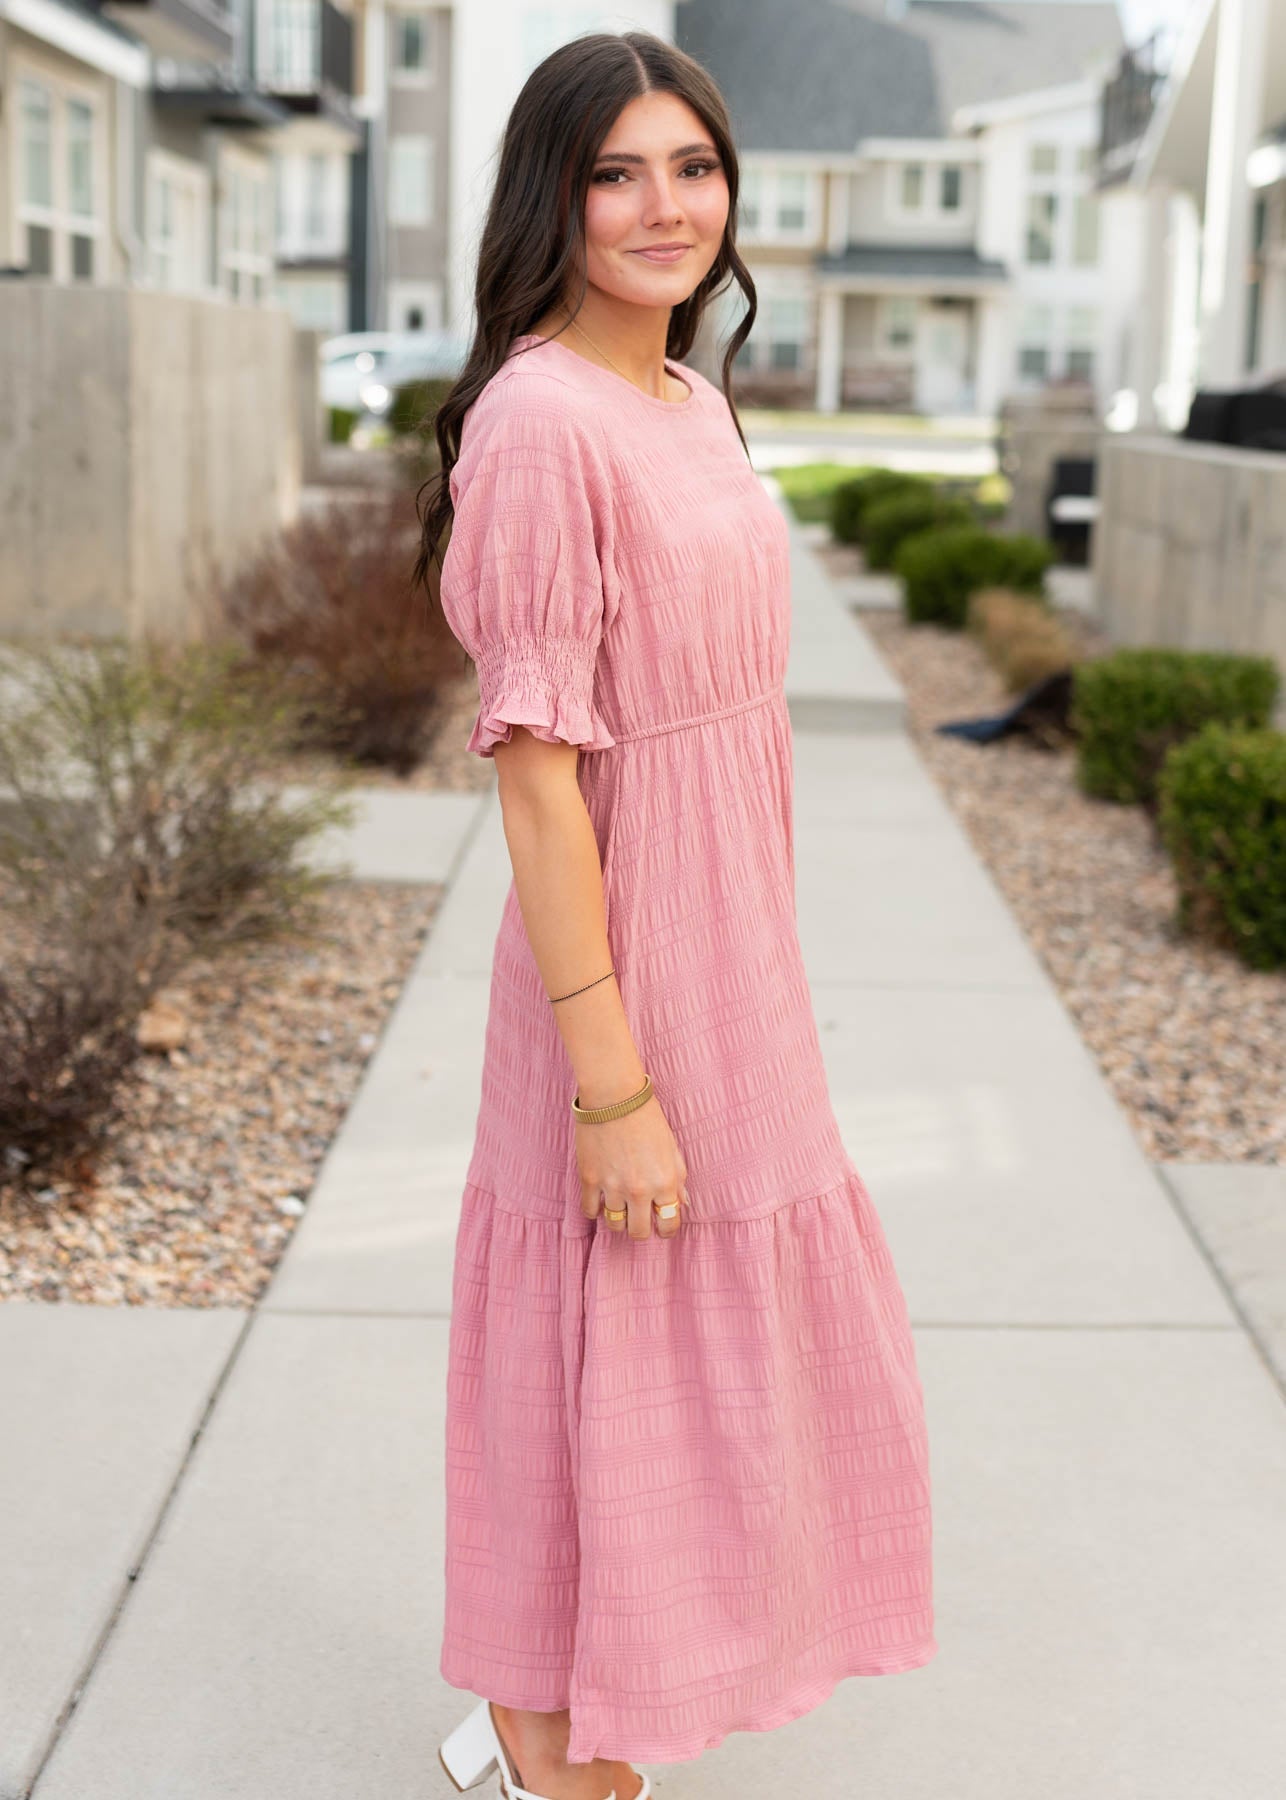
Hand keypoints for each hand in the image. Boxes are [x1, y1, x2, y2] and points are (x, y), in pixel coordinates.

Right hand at [576, 1093, 686, 1239]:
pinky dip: (596, 1209)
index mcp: (664, 1182)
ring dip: (619, 1217)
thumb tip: (683, 1203)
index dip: (667, 1228)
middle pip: (639, 1232)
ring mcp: (612, 1187)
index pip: (669, 1224)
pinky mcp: (589, 1180)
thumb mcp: (672, 1148)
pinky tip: (601, 1198)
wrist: (614, 1096)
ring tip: (620, 1202)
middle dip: (641, 1228)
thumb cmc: (647, 1118)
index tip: (662, 1224)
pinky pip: (590, 1211)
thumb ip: (678, 1179)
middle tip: (639, 1216)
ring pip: (614, 1225)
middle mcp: (639, 1190)